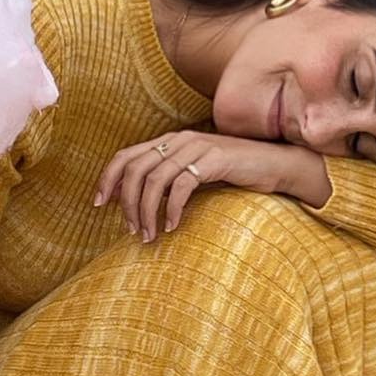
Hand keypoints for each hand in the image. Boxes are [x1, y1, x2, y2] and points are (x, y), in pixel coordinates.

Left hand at [93, 130, 301, 240]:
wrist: (275, 164)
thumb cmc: (233, 174)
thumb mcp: (194, 174)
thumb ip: (167, 180)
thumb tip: (136, 203)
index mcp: (169, 141)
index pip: (125, 156)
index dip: (108, 179)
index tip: (99, 205)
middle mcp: (179, 140)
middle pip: (136, 170)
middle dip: (127, 204)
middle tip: (132, 230)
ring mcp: (197, 147)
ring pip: (155, 180)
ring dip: (147, 212)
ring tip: (150, 235)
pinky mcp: (215, 159)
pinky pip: (181, 186)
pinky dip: (172, 209)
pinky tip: (172, 226)